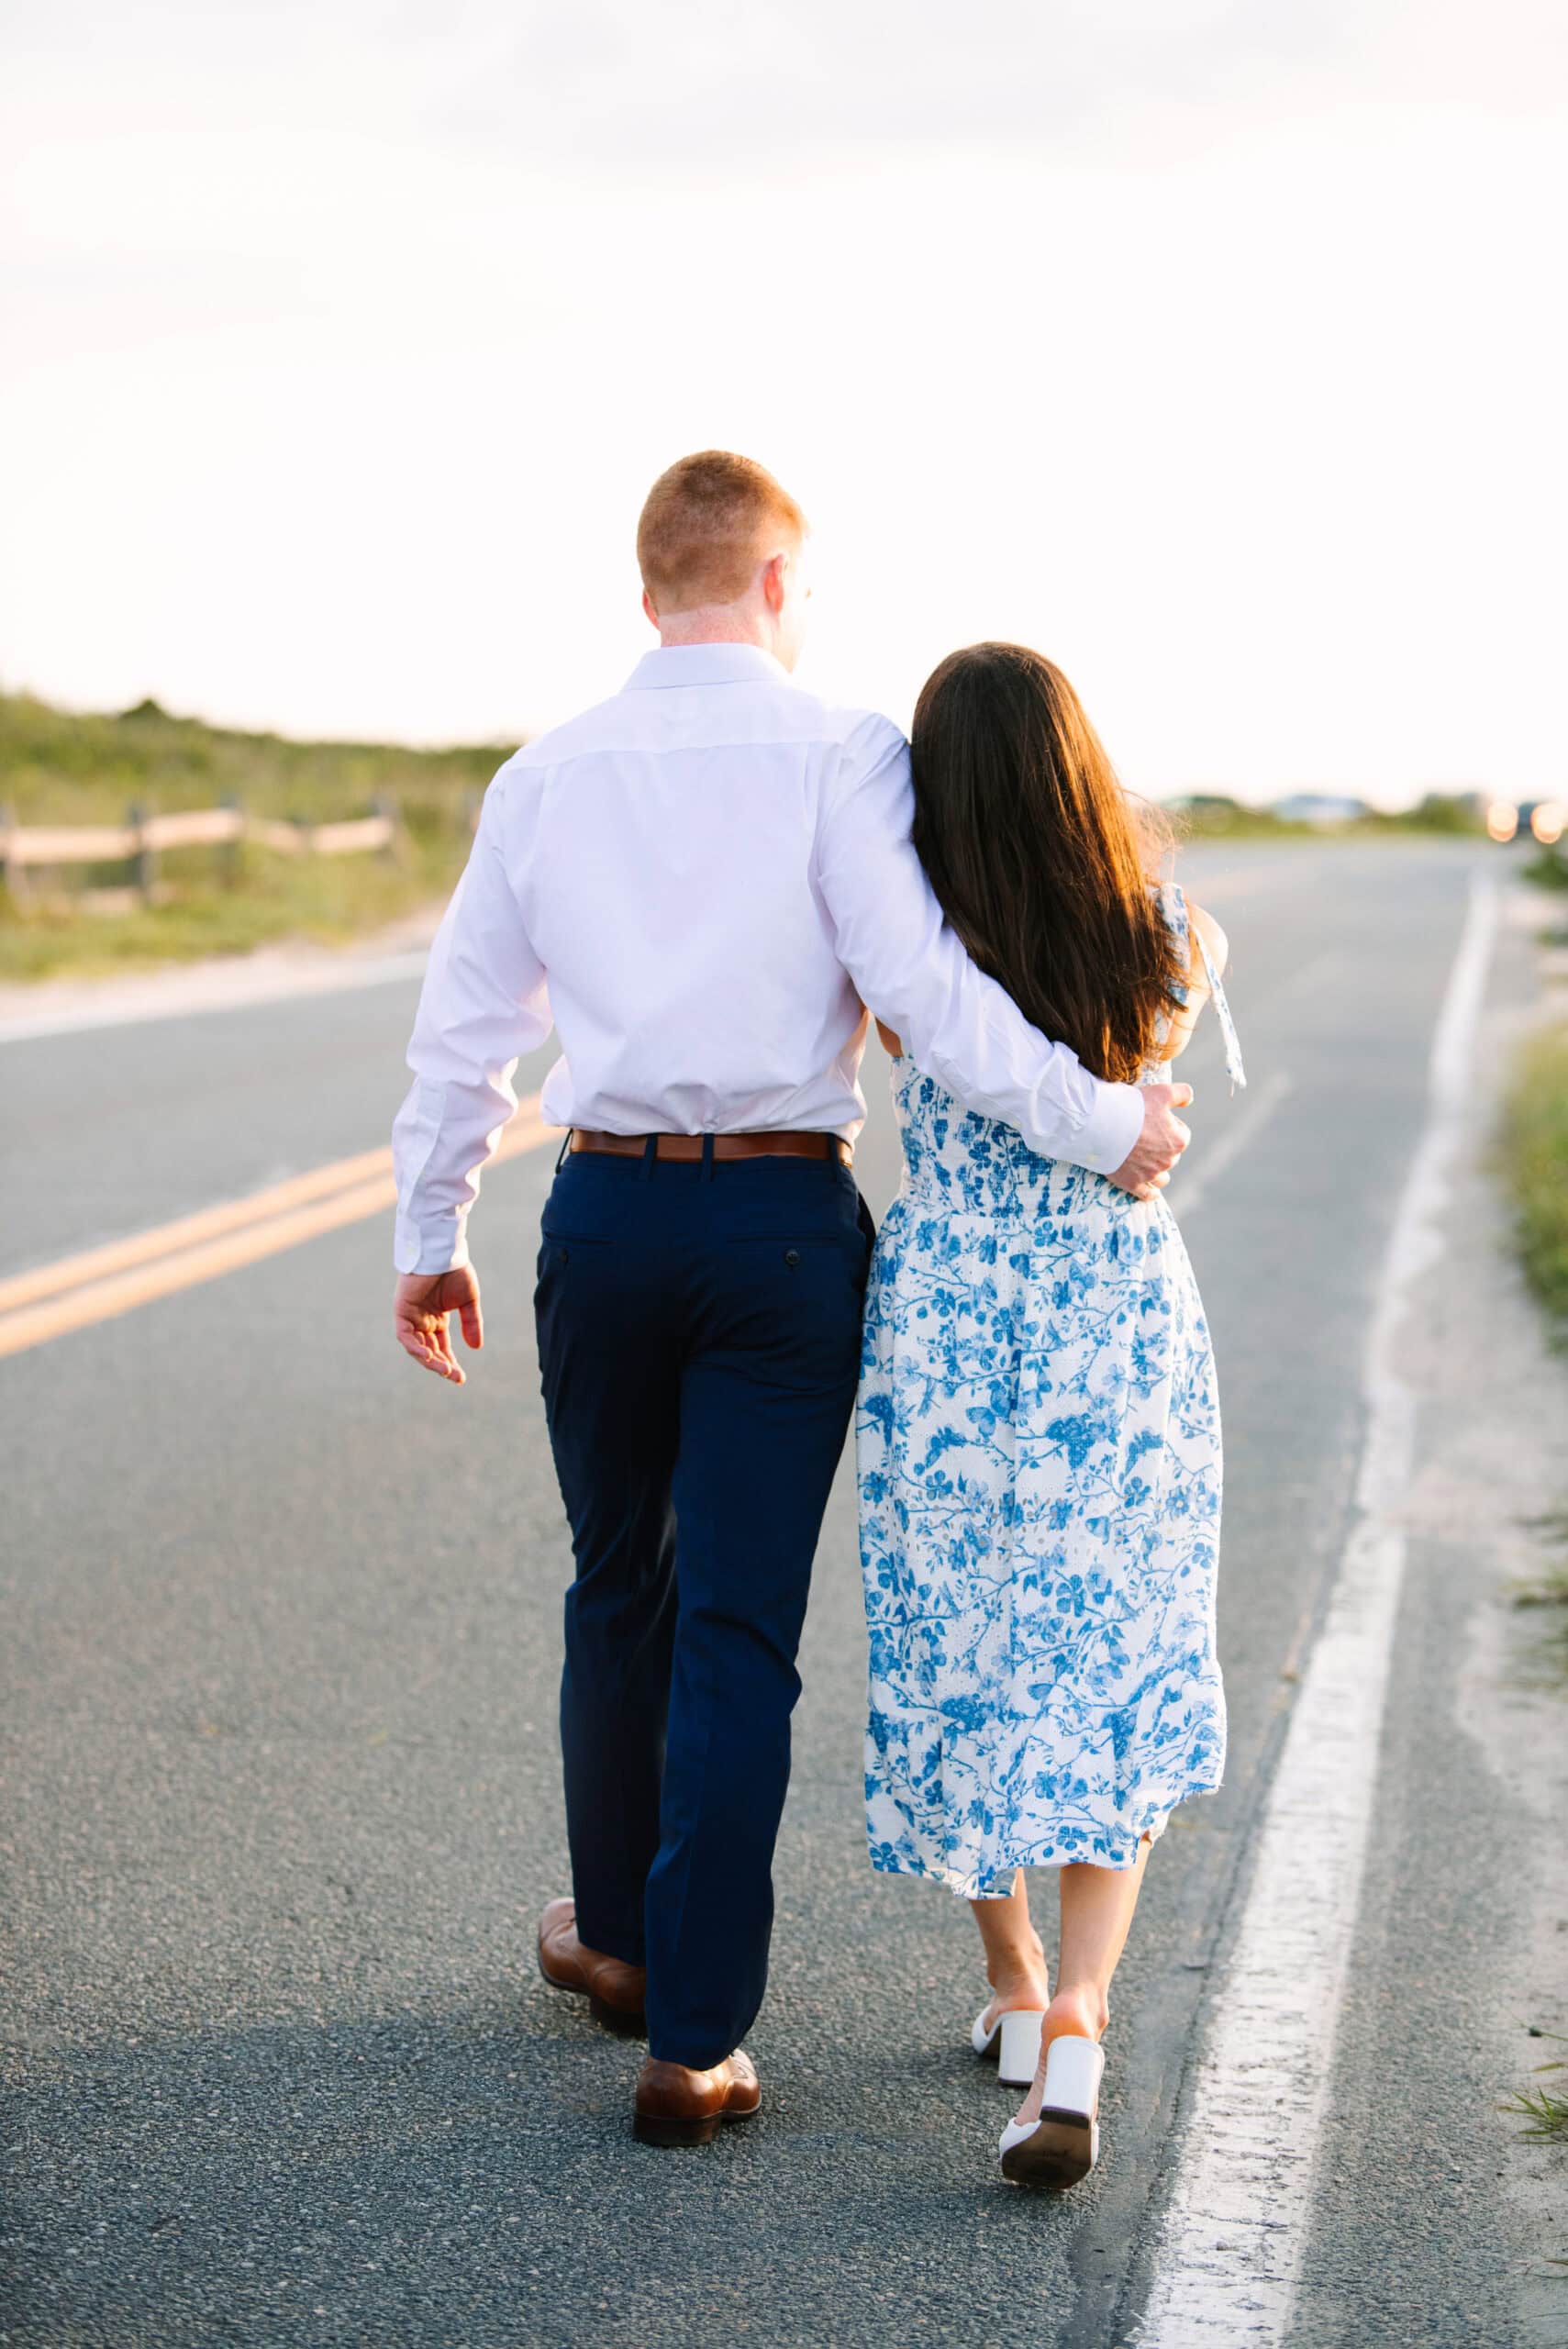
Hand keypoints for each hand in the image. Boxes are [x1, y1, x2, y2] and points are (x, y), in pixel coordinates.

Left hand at [394, 1265, 483, 1384]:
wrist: (443, 1251)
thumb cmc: (455, 1270)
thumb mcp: (468, 1301)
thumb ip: (471, 1323)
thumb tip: (476, 1348)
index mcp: (436, 1318)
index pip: (442, 1347)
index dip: (450, 1363)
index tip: (460, 1378)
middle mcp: (422, 1320)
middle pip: (430, 1350)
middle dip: (442, 1365)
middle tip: (455, 1378)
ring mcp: (411, 1316)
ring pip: (417, 1347)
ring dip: (430, 1360)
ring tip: (446, 1370)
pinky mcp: (402, 1310)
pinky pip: (405, 1335)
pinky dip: (415, 1347)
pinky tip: (429, 1356)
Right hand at [1106, 1083, 1192, 1200]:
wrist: (1103, 1125)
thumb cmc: (1132, 1107)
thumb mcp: (1161, 1092)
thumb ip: (1181, 1093)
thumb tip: (1189, 1099)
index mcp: (1179, 1140)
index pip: (1182, 1133)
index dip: (1168, 1125)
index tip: (1152, 1120)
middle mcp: (1168, 1160)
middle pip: (1171, 1155)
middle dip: (1161, 1148)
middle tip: (1142, 1135)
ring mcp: (1150, 1174)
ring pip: (1162, 1177)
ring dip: (1158, 1171)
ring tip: (1146, 1162)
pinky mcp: (1132, 1183)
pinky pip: (1147, 1194)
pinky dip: (1150, 1193)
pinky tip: (1151, 1192)